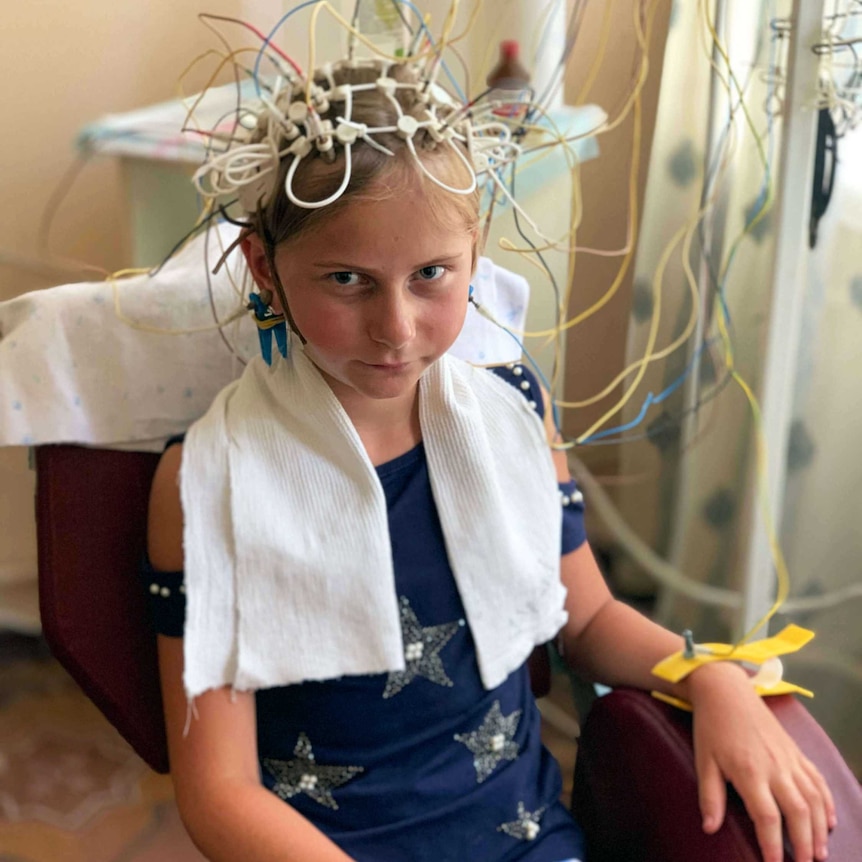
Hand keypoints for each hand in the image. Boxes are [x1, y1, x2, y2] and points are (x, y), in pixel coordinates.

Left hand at [686, 662, 836, 861]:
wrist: (727, 692)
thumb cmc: (712, 728)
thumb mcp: (704, 761)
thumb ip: (709, 796)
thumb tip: (709, 828)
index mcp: (749, 772)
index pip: (767, 817)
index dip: (772, 844)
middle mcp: (775, 767)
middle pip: (798, 812)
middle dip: (804, 844)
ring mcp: (789, 759)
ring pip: (814, 799)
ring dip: (820, 829)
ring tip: (820, 854)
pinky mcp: (796, 752)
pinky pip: (818, 780)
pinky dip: (828, 803)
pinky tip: (830, 822)